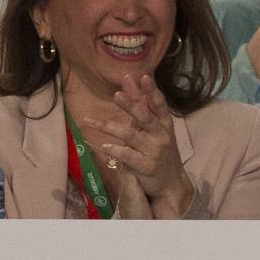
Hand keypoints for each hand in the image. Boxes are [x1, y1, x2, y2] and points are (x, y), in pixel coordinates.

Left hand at [84, 74, 193, 218]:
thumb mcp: (153, 126)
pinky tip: (103, 146)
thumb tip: (129, 78)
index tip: (144, 77)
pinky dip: (115, 150)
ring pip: (130, 136)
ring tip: (88, 121)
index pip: (159, 104)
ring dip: (109, 127)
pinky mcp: (146, 166)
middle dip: (131, 105)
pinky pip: (127, 156)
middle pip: (145, 117)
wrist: (170, 182)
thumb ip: (141, 102)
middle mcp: (161, 135)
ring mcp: (154, 151)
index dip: (152, 91)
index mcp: (164, 123)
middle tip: (116, 95)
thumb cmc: (159, 148)